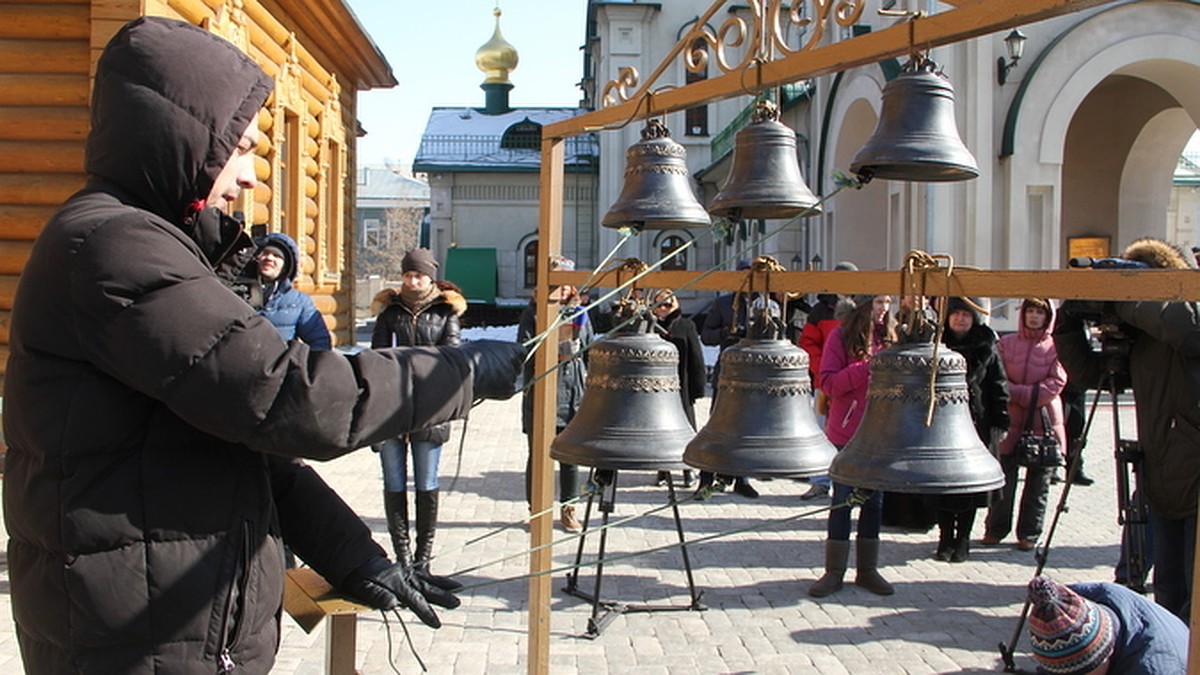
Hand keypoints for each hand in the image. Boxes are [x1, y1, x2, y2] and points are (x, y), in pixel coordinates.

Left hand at [342, 557, 459, 627]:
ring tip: (459, 588)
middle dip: (441, 596)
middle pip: (426, 588)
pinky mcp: (407, 572)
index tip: (437, 623)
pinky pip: (424, 576)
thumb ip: (377, 596)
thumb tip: (393, 604)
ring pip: (428, 580)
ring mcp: (407, 574)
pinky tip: (446, 583)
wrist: (358, 561)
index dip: (425, 612)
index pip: (413, 600)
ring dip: (444, 585)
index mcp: (395, 584)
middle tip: (456, 603)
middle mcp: (404, 578)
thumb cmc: (359, 578)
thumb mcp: (362, 588)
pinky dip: (436, 579)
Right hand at [460, 340, 525, 400]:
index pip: (521, 353)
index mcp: (512, 349)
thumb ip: (494, 350)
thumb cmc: (470, 355)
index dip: (514, 356)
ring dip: (503, 380)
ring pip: (511, 380)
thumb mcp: (483, 345)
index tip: (505, 358)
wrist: (466, 371)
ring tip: (486, 377)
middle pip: (517, 367)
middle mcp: (515, 363)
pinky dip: (500, 391)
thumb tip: (490, 352)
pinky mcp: (509, 391)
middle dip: (508, 369)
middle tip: (493, 370)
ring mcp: (512, 377)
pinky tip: (487, 386)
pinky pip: (507, 391)